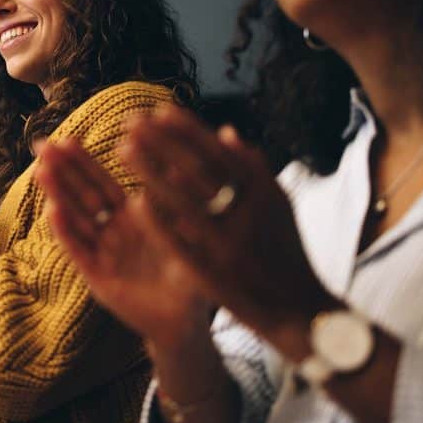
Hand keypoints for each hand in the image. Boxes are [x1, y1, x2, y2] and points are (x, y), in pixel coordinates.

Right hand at [35, 138, 210, 349]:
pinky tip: (52, 211)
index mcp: (133, 217)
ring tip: (41, 170)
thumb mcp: (188, 235)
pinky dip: (66, 233)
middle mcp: (113, 232)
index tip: (67, 139)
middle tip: (41, 145)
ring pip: (76, 219)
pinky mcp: (97, 277)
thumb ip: (178, 204)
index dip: (84, 162)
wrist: (184, 321)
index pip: (103, 183)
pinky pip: (80, 252)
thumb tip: (178, 164)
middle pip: (83, 196)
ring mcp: (103, 253)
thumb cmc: (190, 276)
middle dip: (62, 171)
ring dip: (58, 195)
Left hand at [120, 105, 334, 361]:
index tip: (158, 111)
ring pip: (183, 200)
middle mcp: (248, 215)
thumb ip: (252, 168)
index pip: (219, 153)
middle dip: (162, 142)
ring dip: (151, 172)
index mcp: (265, 193)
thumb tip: (225, 131)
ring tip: (123, 149)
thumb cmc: (285, 251)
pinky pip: (180, 242)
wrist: (299, 311)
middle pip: (197, 169)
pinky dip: (159, 220)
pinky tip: (136, 202)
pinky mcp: (214, 273)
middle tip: (130, 122)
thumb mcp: (278, 205)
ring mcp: (229, 245)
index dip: (187, 131)